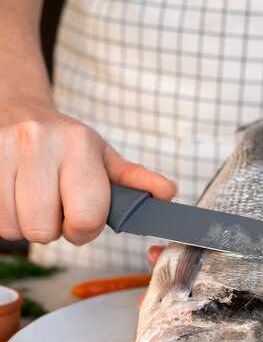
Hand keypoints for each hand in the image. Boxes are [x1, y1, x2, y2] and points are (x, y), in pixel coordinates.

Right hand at [0, 98, 176, 244]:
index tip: (78, 219)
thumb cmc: (67, 145)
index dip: (82, 230)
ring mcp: (1, 148)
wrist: (18, 111)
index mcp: (78, 144)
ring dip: (25, 224)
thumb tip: (168, 194)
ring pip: (13, 228)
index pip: (85, 219)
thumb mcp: (105, 158)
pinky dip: (4, 217)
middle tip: (53, 207)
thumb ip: (135, 180)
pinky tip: (13, 196)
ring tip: (32, 198)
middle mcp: (38, 141)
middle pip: (42, 230)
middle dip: (51, 229)